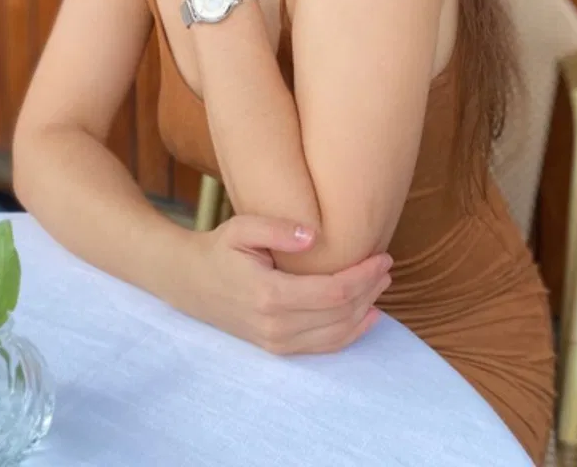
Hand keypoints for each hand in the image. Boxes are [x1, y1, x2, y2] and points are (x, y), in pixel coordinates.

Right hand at [182, 214, 391, 354]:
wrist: (189, 282)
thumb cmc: (218, 249)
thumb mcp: (242, 228)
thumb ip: (277, 229)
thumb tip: (314, 235)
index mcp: (270, 295)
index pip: (333, 293)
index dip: (363, 276)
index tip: (382, 257)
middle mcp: (276, 326)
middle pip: (341, 315)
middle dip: (370, 290)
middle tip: (387, 265)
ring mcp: (276, 342)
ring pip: (336, 335)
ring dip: (365, 311)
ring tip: (381, 285)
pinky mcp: (277, 348)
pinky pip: (323, 347)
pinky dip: (351, 333)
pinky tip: (368, 315)